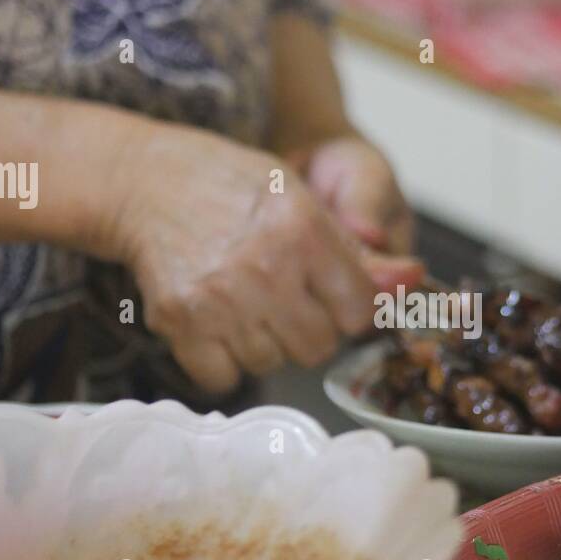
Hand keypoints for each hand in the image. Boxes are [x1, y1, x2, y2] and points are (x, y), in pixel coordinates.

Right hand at [106, 122, 421, 392]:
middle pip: (318, 347)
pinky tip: (219, 324)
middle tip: (283, 297)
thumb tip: (412, 281)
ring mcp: (220, 298)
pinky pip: (224, 378)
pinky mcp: (181, 322)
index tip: (332, 296)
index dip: (350, 308)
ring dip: (265, 344)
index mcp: (304, 230)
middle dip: (309, 329)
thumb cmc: (232, 186)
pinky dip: (224, 362)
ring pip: (272, 364)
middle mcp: (265, 266)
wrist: (147, 181)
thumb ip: (358, 251)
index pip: (360, 311)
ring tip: (247, 302)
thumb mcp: (303, 198)